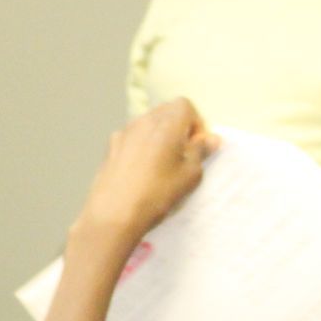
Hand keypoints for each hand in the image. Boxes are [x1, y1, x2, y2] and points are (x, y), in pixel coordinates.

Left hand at [69, 99, 217, 264]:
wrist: (113, 214)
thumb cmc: (157, 193)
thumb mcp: (190, 174)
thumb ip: (201, 151)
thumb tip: (211, 139)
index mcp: (165, 123)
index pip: (185, 105)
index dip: (195, 123)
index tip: (197, 145)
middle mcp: (142, 122)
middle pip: (165, 112)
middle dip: (178, 128)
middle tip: (183, 154)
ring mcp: (122, 134)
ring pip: (147, 125)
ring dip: (159, 137)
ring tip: (162, 165)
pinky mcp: (109, 149)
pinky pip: (131, 139)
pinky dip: (141, 147)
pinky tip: (141, 171)